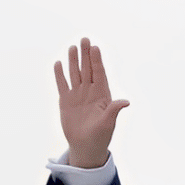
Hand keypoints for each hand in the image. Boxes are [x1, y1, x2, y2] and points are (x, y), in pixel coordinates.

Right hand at [53, 37, 128, 168]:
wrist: (86, 146)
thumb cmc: (101, 136)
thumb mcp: (108, 123)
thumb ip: (114, 110)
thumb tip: (126, 102)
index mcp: (102, 95)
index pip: (99, 74)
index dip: (97, 61)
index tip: (95, 47)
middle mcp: (90, 92)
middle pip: (87, 69)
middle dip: (86, 55)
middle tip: (84, 39)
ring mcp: (78, 95)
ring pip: (75, 74)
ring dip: (73, 61)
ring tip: (72, 47)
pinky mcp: (66, 101)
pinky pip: (62, 84)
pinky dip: (60, 74)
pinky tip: (58, 63)